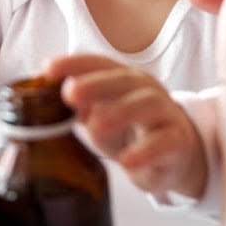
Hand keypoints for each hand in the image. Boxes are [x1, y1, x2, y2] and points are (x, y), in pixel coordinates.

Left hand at [43, 55, 208, 200]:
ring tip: (96, 126)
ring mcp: (164, 113)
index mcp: (122, 79)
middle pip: (123, 80)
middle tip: (70, 93)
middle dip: (95, 84)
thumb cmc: (129, 131)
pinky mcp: (177, 141)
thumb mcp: (99, 119)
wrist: (173, 156)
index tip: (48, 71)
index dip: (74, 64)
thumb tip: (51, 102)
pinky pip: (164, 143)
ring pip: (147, 105)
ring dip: (121, 112)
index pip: (98, 64)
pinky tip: (126, 161)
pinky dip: (145, 151)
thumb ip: (79, 110)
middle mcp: (145, 90)